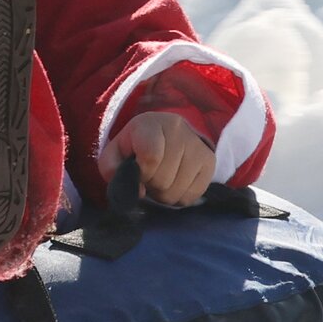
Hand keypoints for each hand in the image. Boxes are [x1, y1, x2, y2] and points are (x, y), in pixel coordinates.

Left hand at [97, 113, 215, 205]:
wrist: (165, 132)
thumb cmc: (136, 144)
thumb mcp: (115, 152)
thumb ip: (113, 169)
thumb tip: (139, 191)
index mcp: (152, 124)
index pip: (151, 157)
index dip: (141, 174)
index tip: (137, 173)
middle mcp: (179, 131)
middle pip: (163, 179)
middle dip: (151, 185)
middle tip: (149, 176)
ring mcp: (197, 146)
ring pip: (177, 191)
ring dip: (164, 194)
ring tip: (161, 179)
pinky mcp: (210, 162)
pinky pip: (192, 196)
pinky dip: (178, 197)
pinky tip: (174, 183)